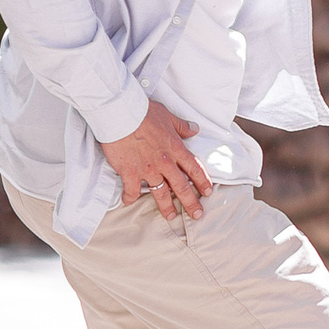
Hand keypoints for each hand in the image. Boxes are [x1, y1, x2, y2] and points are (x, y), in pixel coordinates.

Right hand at [101, 100, 213, 220]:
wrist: (121, 114)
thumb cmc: (143, 112)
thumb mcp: (167, 116)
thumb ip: (182, 126)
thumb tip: (195, 129)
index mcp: (176, 148)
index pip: (194, 168)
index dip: (202, 181)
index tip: (208, 192)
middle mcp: (165, 162)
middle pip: (181, 186)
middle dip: (191, 203)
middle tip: (197, 215)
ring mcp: (148, 169)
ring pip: (160, 193)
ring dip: (166, 207)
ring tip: (170, 217)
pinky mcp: (130, 173)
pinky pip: (132, 190)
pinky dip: (130, 197)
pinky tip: (128, 202)